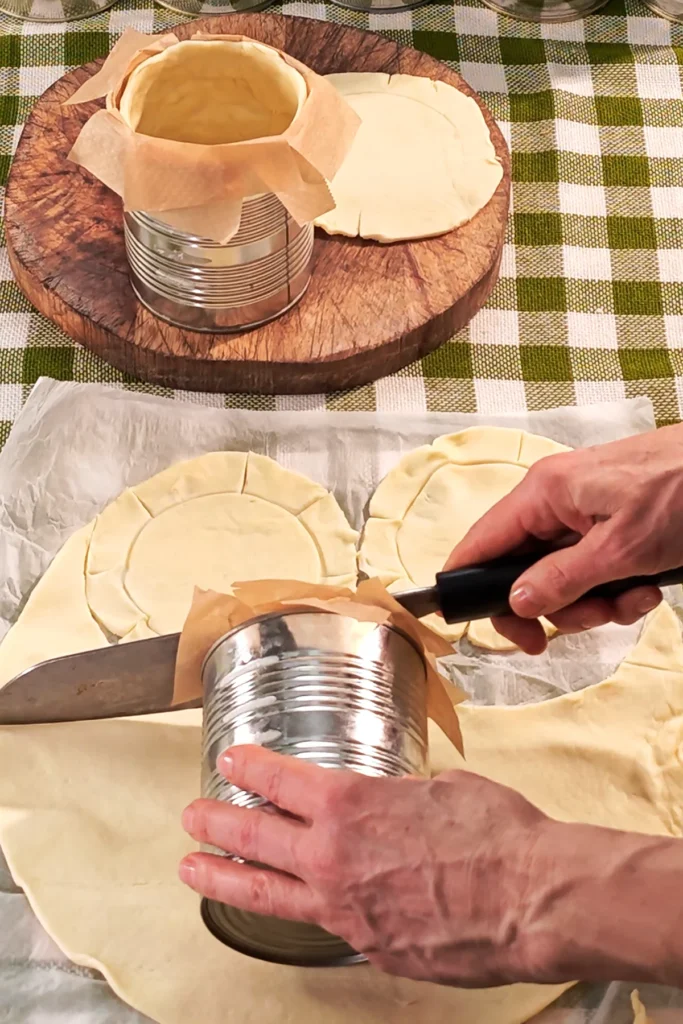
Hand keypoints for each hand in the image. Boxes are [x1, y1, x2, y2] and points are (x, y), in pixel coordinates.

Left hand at [179, 746, 552, 986]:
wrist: (533, 897)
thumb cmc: (498, 835)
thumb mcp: (443, 789)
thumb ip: (400, 797)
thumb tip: (394, 804)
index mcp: (350, 803)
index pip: (280, 780)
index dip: (249, 767)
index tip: (231, 761)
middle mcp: (334, 856)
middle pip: (254, 835)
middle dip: (216, 822)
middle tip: (193, 817)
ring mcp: (345, 907)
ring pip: (266, 893)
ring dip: (224, 878)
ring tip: (195, 871)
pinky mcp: (368, 946)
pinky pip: (323, 924)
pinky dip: (302, 910)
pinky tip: (295, 906)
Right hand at [444, 426, 682, 652]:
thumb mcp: (622, 549)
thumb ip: (562, 579)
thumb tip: (516, 604)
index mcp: (545, 493)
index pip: (481, 543)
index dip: (469, 586)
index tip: (476, 627)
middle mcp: (556, 501)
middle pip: (523, 571)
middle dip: (556, 606)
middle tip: (578, 625)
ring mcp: (584, 515)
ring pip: (561, 578)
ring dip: (594, 603)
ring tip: (632, 598)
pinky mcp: (610, 526)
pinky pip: (592, 571)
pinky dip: (616, 590)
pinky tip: (647, 588)